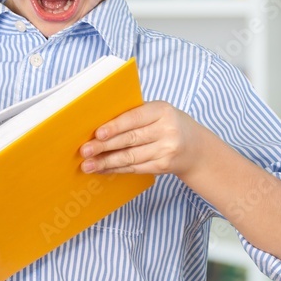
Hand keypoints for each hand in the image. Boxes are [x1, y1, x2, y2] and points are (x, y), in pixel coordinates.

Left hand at [80, 101, 206, 178]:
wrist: (196, 148)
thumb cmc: (168, 125)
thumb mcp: (158, 113)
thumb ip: (135, 115)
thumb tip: (99, 124)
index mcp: (162, 110)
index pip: (134, 118)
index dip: (115, 126)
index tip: (97, 133)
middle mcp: (167, 130)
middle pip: (130, 139)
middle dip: (104, 146)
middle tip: (85, 151)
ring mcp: (166, 150)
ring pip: (130, 157)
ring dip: (106, 162)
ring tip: (88, 165)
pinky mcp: (163, 166)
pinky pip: (135, 168)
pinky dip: (116, 169)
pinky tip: (103, 169)